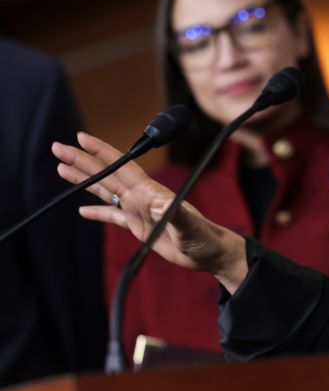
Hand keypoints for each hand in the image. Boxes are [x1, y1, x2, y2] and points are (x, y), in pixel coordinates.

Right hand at [53, 132, 246, 291]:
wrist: (208, 252)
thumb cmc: (202, 237)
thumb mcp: (189, 226)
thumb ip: (175, 214)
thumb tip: (161, 204)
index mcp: (149, 192)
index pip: (121, 166)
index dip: (102, 152)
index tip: (81, 137)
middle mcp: (141, 197)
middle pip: (106, 174)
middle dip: (82, 160)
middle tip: (58, 147)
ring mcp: (138, 210)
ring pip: (105, 191)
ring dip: (84, 180)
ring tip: (62, 169)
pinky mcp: (139, 226)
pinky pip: (112, 216)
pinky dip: (97, 212)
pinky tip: (82, 210)